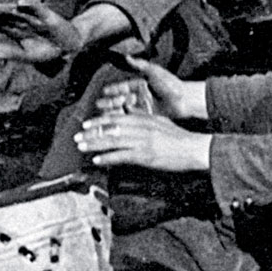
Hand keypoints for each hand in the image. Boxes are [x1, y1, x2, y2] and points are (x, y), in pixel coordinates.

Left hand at [0, 1, 83, 62]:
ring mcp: (35, 17)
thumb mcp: (26, 54)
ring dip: (8, 9)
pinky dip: (30, 5)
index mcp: (17, 30)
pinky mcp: (47, 15)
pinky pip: (37, 8)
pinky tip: (20, 3)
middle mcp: (24, 21)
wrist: (68, 47)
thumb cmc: (46, 50)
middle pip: (7, 15)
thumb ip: (8, 52)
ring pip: (19, 11)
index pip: (1, 24)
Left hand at [74, 112, 210, 172]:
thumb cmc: (178, 137)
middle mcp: (141, 128)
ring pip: (113, 141)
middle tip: (77, 137)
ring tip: (82, 147)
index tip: (86, 124)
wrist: (194, 148)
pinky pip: (123, 155)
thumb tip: (128, 110)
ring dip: (95, 144)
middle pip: (111, 128)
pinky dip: (108, 157)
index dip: (99, 120)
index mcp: (144, 119)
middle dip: (92, 132)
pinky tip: (97, 160)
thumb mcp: (160, 121)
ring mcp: (143, 141)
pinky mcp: (146, 155)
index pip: (116, 117)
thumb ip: (143, 115)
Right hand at [95, 56, 206, 121]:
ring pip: (124, 109)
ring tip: (105, 114)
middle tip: (100, 104)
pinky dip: (123, 119)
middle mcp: (140, 95)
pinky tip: (116, 121)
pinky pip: (132, 118)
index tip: (104, 92)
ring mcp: (143, 106)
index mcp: (141, 84)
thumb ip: (140, 65)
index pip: (123, 86)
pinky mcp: (147, 117)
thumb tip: (128, 57)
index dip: (113, 89)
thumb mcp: (155, 73)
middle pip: (121, 98)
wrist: (186, 101)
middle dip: (110, 101)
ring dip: (114, 111)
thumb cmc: (172, 85)